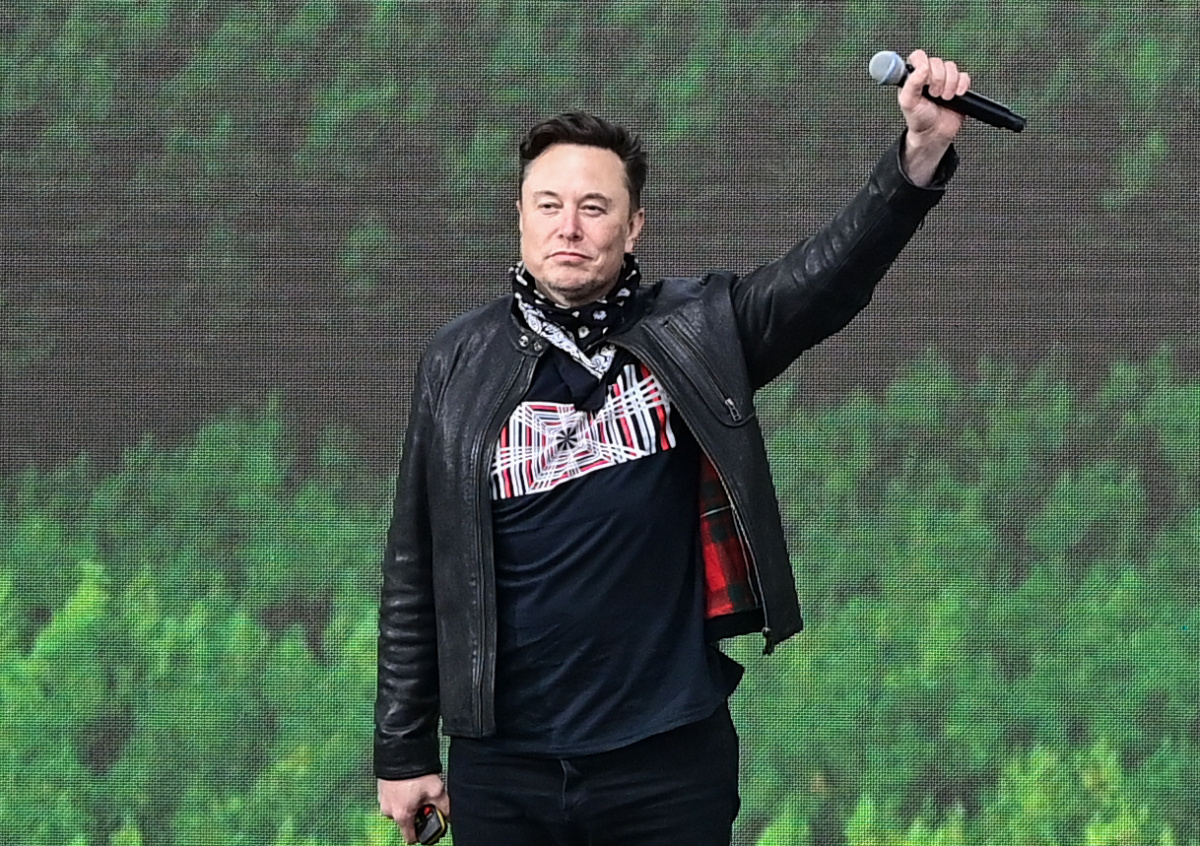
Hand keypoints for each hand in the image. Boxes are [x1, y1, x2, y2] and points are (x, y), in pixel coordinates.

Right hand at [378, 774, 449, 843]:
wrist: (400, 751)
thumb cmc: (415, 772)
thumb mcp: (436, 790)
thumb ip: (445, 807)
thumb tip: (450, 815)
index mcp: (402, 815)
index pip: (410, 838)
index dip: (423, 833)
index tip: (429, 824)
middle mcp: (389, 811)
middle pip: (406, 821)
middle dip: (417, 813)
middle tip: (426, 800)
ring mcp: (383, 800)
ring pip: (400, 808)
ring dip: (409, 802)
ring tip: (418, 788)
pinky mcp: (381, 789)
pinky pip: (393, 797)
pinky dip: (401, 794)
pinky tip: (410, 783)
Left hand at [897, 49, 971, 185]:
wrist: (934, 133)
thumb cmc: (919, 119)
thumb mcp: (908, 103)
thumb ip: (911, 84)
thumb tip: (921, 68)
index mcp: (913, 76)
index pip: (918, 56)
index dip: (923, 64)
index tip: (924, 79)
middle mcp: (929, 75)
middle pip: (937, 61)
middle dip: (937, 80)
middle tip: (933, 95)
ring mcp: (944, 79)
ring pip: (952, 67)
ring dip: (949, 84)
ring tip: (943, 98)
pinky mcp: (958, 85)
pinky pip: (964, 76)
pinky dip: (961, 86)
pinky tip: (956, 96)